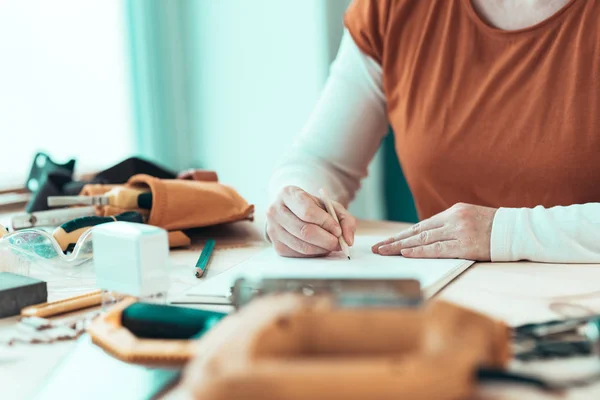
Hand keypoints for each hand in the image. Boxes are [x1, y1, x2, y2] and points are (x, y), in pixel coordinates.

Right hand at [267, 186, 355, 257]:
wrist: (293, 212)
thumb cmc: (312, 208)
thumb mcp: (329, 206)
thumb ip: (344, 218)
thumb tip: (348, 239)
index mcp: (288, 194)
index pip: (307, 211)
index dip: (325, 222)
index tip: (338, 230)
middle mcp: (275, 210)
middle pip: (304, 231)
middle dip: (326, 240)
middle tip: (339, 243)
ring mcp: (273, 229)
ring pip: (302, 245)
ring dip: (322, 249)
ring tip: (331, 245)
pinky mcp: (276, 245)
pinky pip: (299, 254)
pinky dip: (314, 254)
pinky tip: (320, 247)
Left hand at [372, 203, 496, 260]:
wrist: (519, 230)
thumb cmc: (495, 227)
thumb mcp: (470, 219)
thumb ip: (451, 226)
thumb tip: (429, 238)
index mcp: (453, 211)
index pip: (422, 225)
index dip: (403, 234)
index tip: (388, 241)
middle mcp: (453, 219)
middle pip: (418, 232)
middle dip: (395, 241)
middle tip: (377, 247)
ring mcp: (459, 231)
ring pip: (423, 240)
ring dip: (401, 247)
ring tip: (384, 252)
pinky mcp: (466, 245)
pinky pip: (438, 249)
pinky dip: (420, 252)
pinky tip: (405, 253)